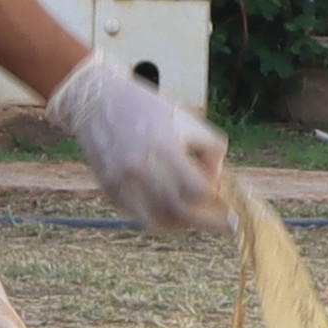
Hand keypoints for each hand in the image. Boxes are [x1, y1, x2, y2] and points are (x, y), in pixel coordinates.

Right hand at [41, 53, 235, 232]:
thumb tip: (216, 181)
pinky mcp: (111, 190)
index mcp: (164, 146)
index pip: (198, 189)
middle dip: (208, 222)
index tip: (231, 206)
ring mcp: (123, 182)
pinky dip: (160, 220)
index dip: (216, 199)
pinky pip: (140, 217)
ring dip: (183, 223)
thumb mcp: (187, 119)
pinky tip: (172, 213)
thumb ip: (210, 149)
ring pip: (160, 221)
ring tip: (197, 216)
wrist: (97, 102)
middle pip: (181, 211)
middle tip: (226, 226)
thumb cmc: (149, 108)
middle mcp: (141, 168)